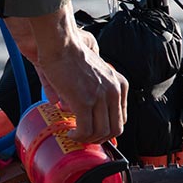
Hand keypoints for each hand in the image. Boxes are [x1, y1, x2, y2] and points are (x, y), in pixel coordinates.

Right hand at [10, 3, 127, 143]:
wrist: (61, 44)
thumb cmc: (71, 54)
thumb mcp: (93, 72)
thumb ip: (94, 89)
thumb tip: (73, 107)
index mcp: (119, 84)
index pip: (121, 117)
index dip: (108, 129)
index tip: (95, 131)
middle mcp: (114, 91)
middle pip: (115, 128)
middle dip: (100, 138)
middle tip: (86, 138)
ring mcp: (100, 97)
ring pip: (101, 132)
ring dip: (88, 138)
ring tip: (76, 135)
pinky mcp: (85, 102)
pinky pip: (86, 130)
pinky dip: (78, 136)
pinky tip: (71, 133)